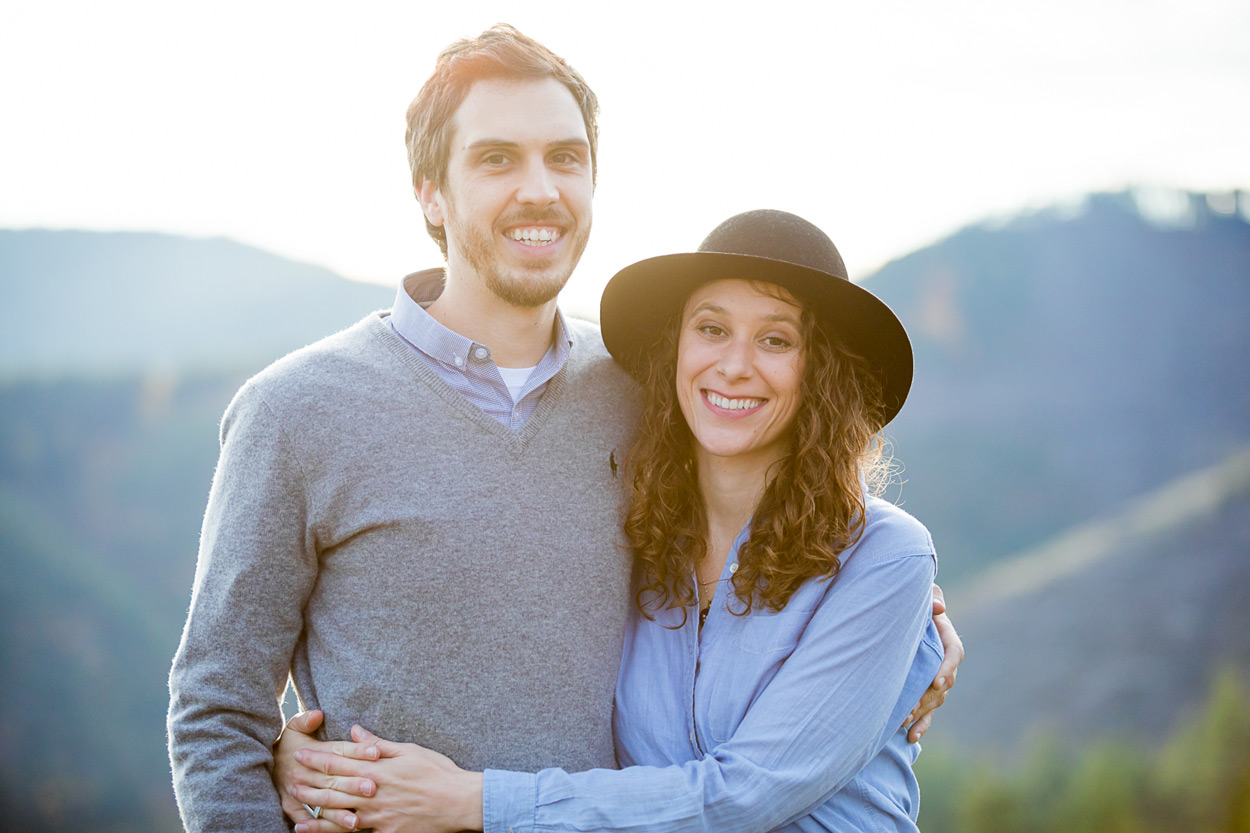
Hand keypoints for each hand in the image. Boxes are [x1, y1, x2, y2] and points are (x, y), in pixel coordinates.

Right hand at [273, 710, 377, 832]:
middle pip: (333, 779)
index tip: (376, 753)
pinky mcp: (291, 807)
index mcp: (312, 752)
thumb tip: (317, 714)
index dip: (357, 751)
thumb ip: (305, 720)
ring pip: (321, 803)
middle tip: (372, 788)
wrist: (259, 762)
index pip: (338, 751)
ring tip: (356, 819)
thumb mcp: (293, 728)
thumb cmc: (287, 744)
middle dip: (353, 783)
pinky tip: (336, 831)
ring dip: (339, 812)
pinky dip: (321, 827)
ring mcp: (297, 792)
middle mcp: (305, 773)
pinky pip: (307, 819)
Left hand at [286, 724, 484, 832]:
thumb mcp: (410, 750)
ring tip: (299, 808)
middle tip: (291, 781)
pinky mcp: (385, 832)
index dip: (318, 758)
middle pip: (334, 788)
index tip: (301, 754)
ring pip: (339, 814)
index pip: (340, 762)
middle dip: (311, 784)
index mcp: (378, 770)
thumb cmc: (438, 772)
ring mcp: (378, 816)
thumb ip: (378, 744)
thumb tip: (355, 731)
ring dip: (317, 810)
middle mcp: (373, 793)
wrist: (459, 802)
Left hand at [903, 584, 963, 742]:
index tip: (937, 682)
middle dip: (927, 698)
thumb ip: (930, 598)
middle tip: (910, 708)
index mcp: (947, 638)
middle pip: (943, 684)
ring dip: (921, 713)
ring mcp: (935, 679)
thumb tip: (939, 606)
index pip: (954, 655)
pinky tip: (911, 738)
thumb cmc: (912, 602)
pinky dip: (921, 725)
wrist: (901, 614)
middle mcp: (944, 663)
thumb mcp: (921, 595)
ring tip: (904, 723)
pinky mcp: (924, 691)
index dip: (947, 670)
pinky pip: (927, 711)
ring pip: (934, 701)